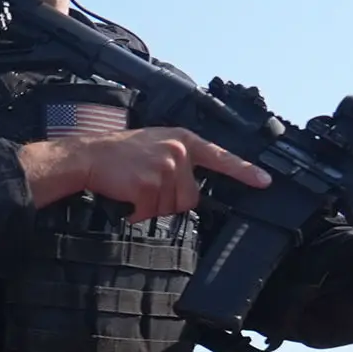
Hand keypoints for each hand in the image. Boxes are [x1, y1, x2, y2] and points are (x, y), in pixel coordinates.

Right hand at [25, 127, 268, 218]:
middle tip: (147, 187)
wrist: (88, 156)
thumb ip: (179, 159)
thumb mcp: (155, 144)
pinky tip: (127, 198)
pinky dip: (138, 212)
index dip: (244, 171)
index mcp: (183, 139)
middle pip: (190, 196)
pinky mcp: (150, 184)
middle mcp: (179, 152)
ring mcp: (165, 167)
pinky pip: (152, 212)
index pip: (220, 157)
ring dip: (152, 207)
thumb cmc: (118, 153)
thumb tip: (191, 189)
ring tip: (134, 188)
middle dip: (170, 200)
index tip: (264, 181)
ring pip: (172, 206)